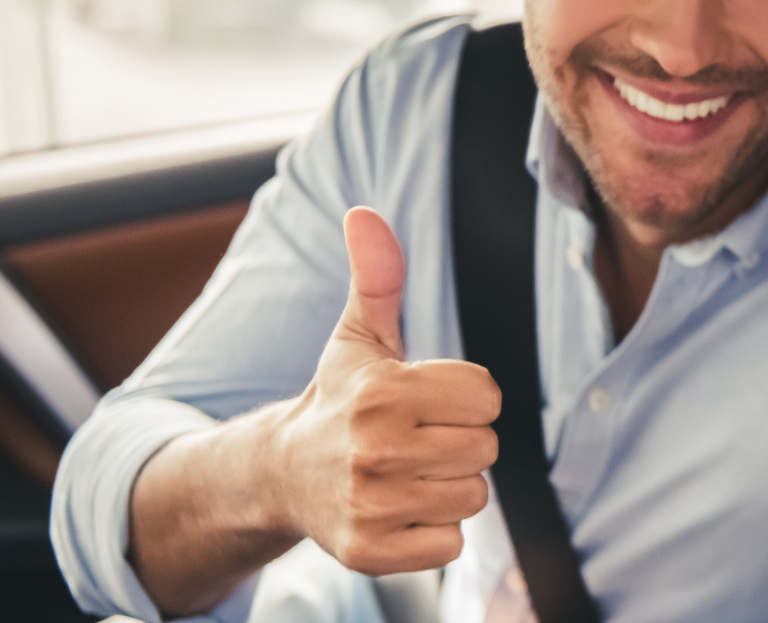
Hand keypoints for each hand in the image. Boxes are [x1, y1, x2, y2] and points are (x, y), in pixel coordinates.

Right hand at [267, 206, 502, 574]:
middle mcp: (375, 450)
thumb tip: (366, 214)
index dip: (466, 398)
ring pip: (471, 496)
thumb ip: (377, 278)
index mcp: (382, 392)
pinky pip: (450, 544)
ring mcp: (371, 505)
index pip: (487, 396)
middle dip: (459, 443)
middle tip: (416, 439)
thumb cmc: (338, 400)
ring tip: (407, 472)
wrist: (281, 475)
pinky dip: (432, 533)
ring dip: (448, 487)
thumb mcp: (358, 337)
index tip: (428, 401)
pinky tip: (398, 510)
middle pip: (485, 449)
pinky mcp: (371, 553)